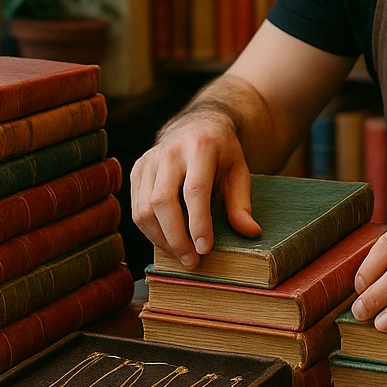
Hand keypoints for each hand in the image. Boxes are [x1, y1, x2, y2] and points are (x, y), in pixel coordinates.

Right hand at [130, 108, 261, 266]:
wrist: (198, 125)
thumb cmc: (222, 153)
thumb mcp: (239, 171)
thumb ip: (242, 203)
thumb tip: (251, 232)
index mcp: (200, 147)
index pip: (194, 190)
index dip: (198, 223)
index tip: (205, 249)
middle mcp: (169, 151)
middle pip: (162, 202)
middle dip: (176, 237)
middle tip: (192, 262)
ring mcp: (148, 160)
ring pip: (143, 209)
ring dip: (161, 239)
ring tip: (181, 256)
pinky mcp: (137, 170)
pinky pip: (136, 208)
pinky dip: (150, 231)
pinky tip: (168, 242)